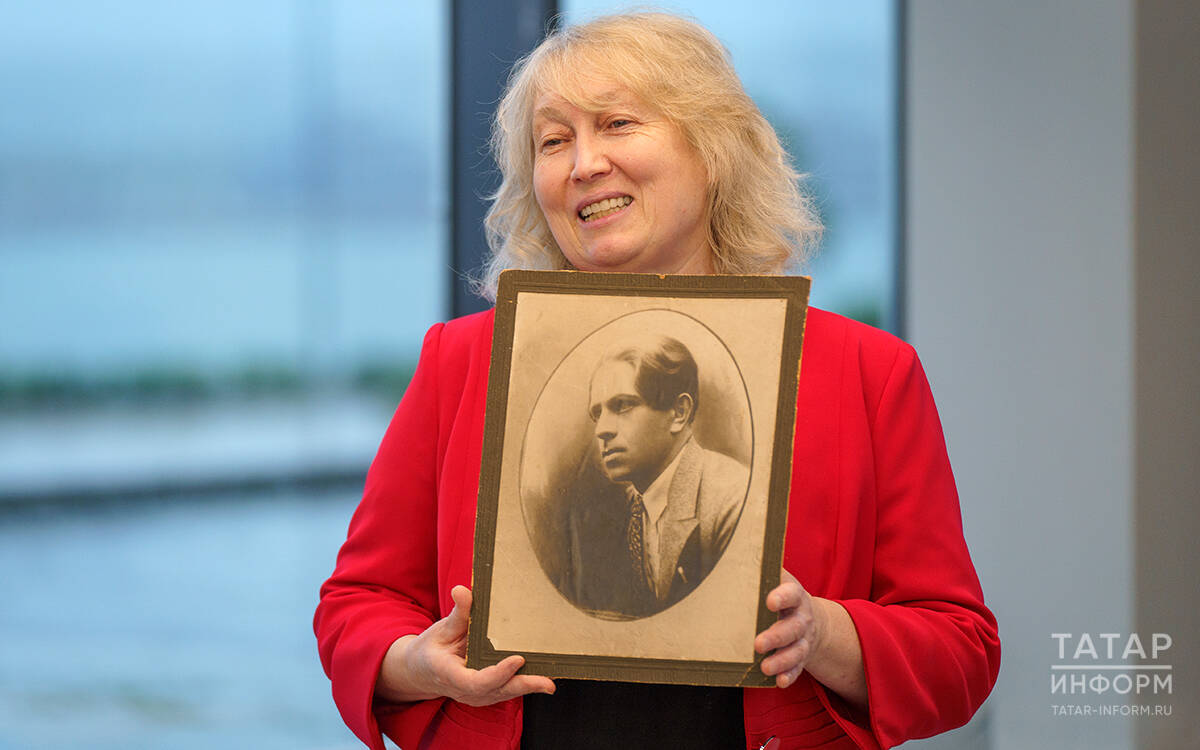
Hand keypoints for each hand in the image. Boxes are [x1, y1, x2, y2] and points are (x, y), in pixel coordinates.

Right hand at [376, 585, 555, 705]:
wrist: (420, 671)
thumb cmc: (431, 649)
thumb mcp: (440, 630)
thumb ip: (457, 613)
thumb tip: (462, 590)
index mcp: (451, 674)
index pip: (477, 681)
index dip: (498, 672)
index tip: (517, 659)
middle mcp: (465, 690)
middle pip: (497, 692)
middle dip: (524, 686)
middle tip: (546, 683)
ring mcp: (475, 696)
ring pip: (504, 694)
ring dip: (528, 688)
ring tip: (549, 682)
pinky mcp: (485, 694)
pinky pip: (505, 691)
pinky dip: (524, 686)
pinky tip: (542, 679)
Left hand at [754, 569, 824, 688]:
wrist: (811, 617)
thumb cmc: (781, 594)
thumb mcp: (776, 579)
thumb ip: (760, 569)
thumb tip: (725, 550)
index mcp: (794, 594)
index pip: (791, 593)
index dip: (782, 596)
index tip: (770, 601)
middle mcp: (802, 617)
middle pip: (793, 627)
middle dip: (777, 636)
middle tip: (758, 643)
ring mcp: (804, 639)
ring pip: (797, 651)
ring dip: (782, 660)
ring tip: (765, 667)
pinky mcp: (802, 657)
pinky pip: (799, 668)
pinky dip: (790, 675)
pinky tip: (779, 682)